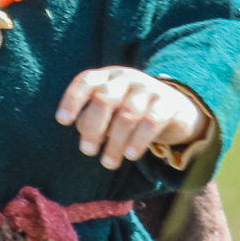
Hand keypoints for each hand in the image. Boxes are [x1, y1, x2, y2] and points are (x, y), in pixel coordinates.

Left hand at [56, 67, 207, 169]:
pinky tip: (131, 155)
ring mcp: (149, 89)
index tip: (63, 121)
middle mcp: (127, 78)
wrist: (176, 108)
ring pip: (128, 115)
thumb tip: (84, 132)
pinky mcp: (168, 104)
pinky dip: (139, 141)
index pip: (86, 81)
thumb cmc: (131, 111)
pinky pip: (151, 122)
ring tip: (109, 163)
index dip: (72, 100)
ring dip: (115, 142)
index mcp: (108, 77)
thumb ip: (93, 119)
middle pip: (104, 99)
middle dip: (93, 127)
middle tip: (88, 151)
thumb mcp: (110, 111)